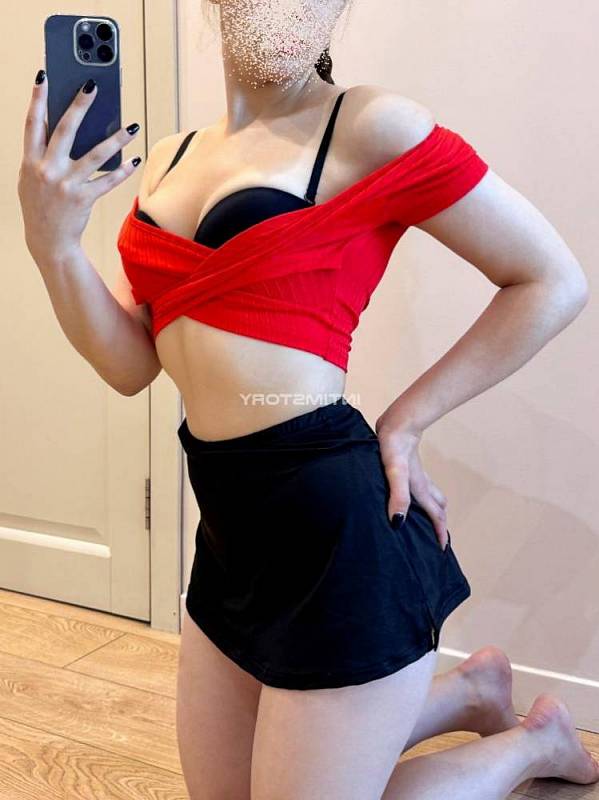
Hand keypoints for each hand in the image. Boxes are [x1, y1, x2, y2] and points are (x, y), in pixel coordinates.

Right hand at [18, 69, 141, 264]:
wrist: (48, 241)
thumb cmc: (40, 206)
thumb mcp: (30, 179)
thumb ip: (40, 155)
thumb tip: (59, 128)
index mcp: (30, 162)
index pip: (33, 124)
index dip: (37, 99)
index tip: (44, 77)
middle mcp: (47, 170)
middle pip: (65, 131)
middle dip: (79, 106)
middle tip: (92, 86)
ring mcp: (66, 184)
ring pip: (95, 155)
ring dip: (116, 140)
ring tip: (131, 127)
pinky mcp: (84, 198)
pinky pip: (107, 181)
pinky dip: (122, 171)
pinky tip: (134, 160)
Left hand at [375, 418, 448, 549]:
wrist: (398, 423)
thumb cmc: (394, 446)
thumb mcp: (394, 473)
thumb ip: (398, 496)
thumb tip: (399, 522)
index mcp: (420, 489)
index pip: (435, 515)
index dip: (439, 533)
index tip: (442, 549)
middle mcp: (422, 483)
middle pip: (438, 507)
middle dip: (440, 524)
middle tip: (438, 538)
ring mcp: (417, 474)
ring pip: (432, 496)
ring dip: (434, 510)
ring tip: (430, 521)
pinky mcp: (409, 467)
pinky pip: (422, 487)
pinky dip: (423, 498)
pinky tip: (410, 497)